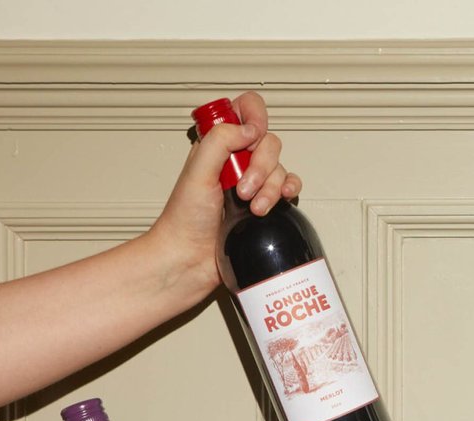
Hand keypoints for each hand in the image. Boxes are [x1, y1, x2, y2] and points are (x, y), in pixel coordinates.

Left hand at [146, 90, 303, 296]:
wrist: (191, 257)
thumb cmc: (185, 220)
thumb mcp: (197, 171)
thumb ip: (220, 141)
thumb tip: (250, 128)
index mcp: (217, 145)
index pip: (243, 110)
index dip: (253, 117)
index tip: (250, 139)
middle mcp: (236, 159)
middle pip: (268, 142)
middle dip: (261, 166)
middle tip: (242, 188)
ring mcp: (253, 181)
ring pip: (279, 167)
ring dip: (270, 187)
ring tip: (253, 207)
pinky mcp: (266, 203)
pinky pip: (289, 186)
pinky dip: (287, 191)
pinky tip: (278, 202)